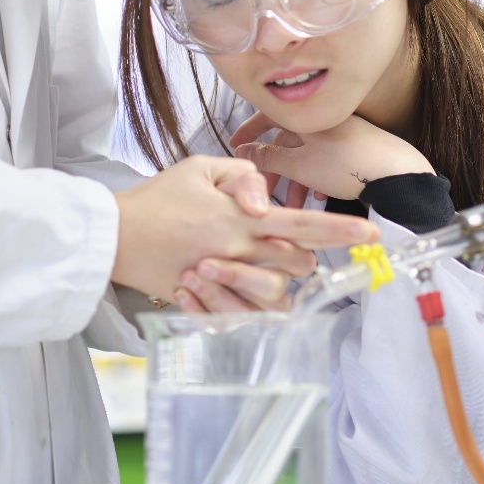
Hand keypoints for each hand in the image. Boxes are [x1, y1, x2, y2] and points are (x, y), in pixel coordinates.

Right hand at [112, 155, 376, 304]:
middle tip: (300, 251)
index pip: (301, 224)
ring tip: (268, 270)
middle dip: (307, 258)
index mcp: (239, 217)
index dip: (339, 230)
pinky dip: (251, 307)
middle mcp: (235, 251)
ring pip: (275, 295)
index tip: (370, 234)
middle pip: (296, 265)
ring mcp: (221, 279)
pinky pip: (244, 315)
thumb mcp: (198, 168)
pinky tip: (245, 292)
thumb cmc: (156, 198)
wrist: (113, 235)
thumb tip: (266, 194)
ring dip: (279, 283)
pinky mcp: (204, 300)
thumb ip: (241, 175)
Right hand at [229, 112, 432, 203]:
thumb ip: (269, 158)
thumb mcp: (300, 165)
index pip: (270, 116)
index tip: (236, 144)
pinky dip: (316, 179)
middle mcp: (325, 121)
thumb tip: (244, 151)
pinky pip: (326, 162)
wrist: (398, 174)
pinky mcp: (357, 151)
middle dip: (274, 168)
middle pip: (288, 141)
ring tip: (292, 204)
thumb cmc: (350, 165)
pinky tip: (318, 198)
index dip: (250, 131)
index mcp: (309, 117)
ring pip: (307, 156)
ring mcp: (343, 135)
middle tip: (263, 190)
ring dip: (295, 179)